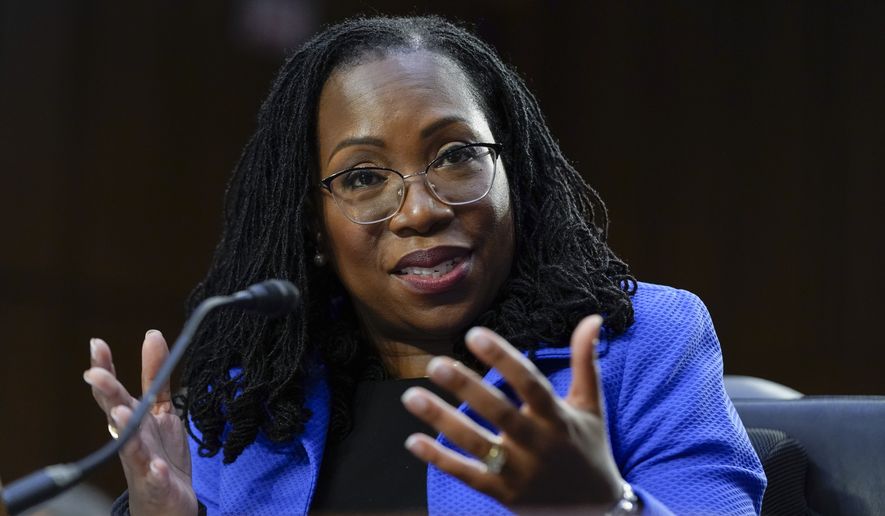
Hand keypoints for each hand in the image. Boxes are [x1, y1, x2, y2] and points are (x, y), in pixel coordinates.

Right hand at [84, 331, 197, 515]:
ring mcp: (141, 462)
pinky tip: (156, 466)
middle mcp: (131, 439)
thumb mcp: (161, 410)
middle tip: (96, 375)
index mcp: (131, 419)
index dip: (105, 369)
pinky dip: (153, 472)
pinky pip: (154, 477)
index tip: (97, 345)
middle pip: (116, 413)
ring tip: (120, 412)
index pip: (113, 392)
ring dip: (124, 428)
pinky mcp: (156, 483)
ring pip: (129, 445)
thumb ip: (155, 375)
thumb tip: (152, 336)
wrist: (167, 501)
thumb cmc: (159, 453)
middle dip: (107, 394)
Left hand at [401, 315, 623, 509]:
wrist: (594, 509)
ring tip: (411, 396)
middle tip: (436, 364)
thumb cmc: (589, 447)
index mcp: (558, 418)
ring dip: (442, 420)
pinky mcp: (503, 494)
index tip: (475, 334)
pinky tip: (412, 440)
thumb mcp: (590, 405)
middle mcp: (537, 444)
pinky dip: (440, 459)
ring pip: (475, 444)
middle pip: (498, 412)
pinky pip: (467, 475)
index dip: (503, 358)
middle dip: (467, 388)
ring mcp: (518, 472)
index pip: (530, 383)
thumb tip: (593, 318)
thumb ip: (585, 361)